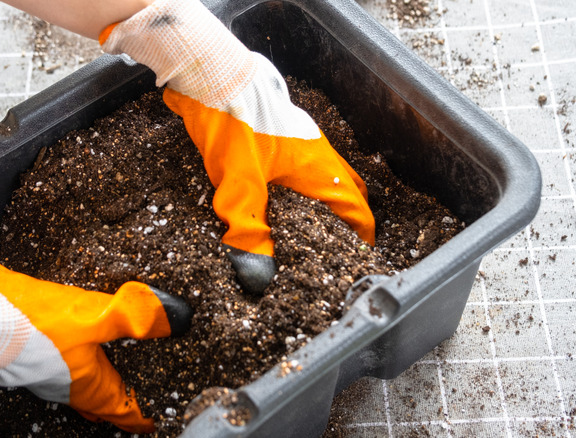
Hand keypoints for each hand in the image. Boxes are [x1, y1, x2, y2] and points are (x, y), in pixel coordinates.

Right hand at [0, 250, 191, 433]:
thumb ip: (133, 317)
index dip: (140, 416)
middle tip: (135, 400)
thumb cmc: (33, 323)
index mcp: (87, 384)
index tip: (152, 422)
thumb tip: (172, 319)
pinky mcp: (26, 351)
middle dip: (118, 401)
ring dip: (96, 380)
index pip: (121, 409)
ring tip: (111, 373)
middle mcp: (66, 384)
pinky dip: (74, 360)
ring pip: (77, 383)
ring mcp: (44, 370)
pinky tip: (74, 343)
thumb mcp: (94, 316)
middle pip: (99, 400)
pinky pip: (59, 363)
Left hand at [100, 0, 375, 294]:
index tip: (359, 257)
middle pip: (349, 190)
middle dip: (349, 218)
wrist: (213, 76)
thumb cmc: (232, 123)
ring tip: (312, 227)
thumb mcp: (238, 184)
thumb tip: (256, 275)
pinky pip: (307, 165)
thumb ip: (249, 230)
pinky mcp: (282, 135)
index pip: (356, 207)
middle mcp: (319, 153)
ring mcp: (302, 140)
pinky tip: (283, 198)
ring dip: (328, 200)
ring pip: (329, 176)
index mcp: (319, 168)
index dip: (361, 235)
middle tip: (339, 244)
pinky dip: (308, 185)